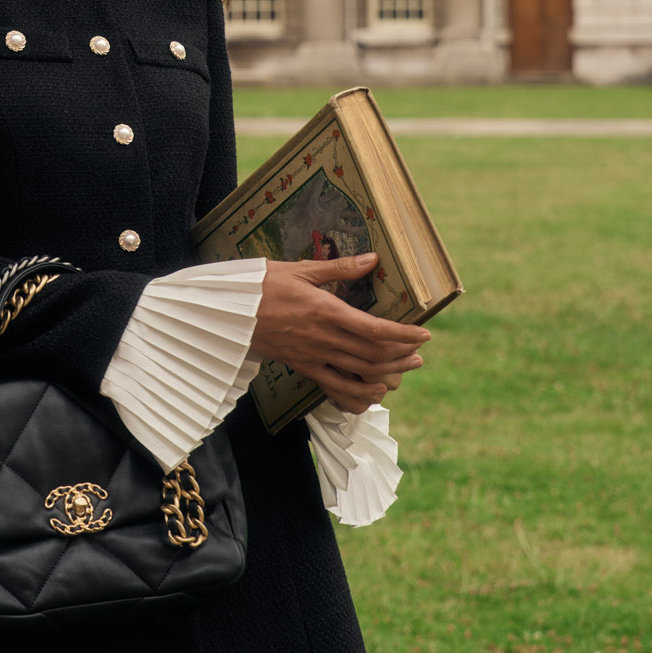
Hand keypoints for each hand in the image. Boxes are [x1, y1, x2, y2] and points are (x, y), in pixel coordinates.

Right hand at [249, 253, 428, 413]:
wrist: (227, 312)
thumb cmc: (261, 285)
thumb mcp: (301, 269)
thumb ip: (340, 268)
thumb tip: (372, 259)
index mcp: (326, 311)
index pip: (375, 329)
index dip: (404, 334)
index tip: (424, 333)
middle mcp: (324, 337)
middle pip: (373, 354)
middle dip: (402, 354)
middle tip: (420, 351)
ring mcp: (313, 356)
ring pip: (359, 371)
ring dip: (388, 372)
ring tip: (407, 368)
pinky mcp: (302, 366)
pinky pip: (335, 385)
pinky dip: (358, 393)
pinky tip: (374, 392)